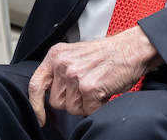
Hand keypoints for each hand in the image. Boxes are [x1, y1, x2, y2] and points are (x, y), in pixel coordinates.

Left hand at [27, 27, 161, 124]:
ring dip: (85, 104)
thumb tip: (48, 93)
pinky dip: (98, 105)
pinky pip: (88, 111)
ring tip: (96, 86)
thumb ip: (59, 71)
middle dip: (72, 101)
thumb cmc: (106, 54)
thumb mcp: (75, 56)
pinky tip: (103, 90)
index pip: (35, 84)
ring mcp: (75, 75)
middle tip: (87, 87)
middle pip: (56, 102)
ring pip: (71, 108)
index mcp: (56, 55)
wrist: (131, 49)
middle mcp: (62, 64)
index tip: (40, 117)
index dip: (36, 105)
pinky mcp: (89, 87)